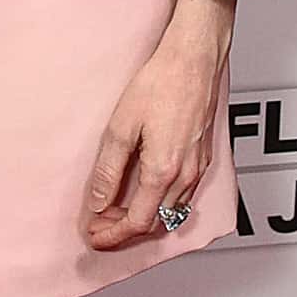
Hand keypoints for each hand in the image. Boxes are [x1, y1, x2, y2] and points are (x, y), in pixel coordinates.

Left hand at [81, 0, 232, 249]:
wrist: (194, 60)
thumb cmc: (160, 84)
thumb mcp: (121, 127)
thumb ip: (108, 169)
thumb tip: (97, 202)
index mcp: (163, 171)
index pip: (136, 222)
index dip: (112, 235)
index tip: (94, 236)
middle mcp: (185, 176)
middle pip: (154, 223)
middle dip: (124, 231)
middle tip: (99, 227)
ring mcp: (198, 168)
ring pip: (170, 213)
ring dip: (143, 220)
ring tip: (116, 213)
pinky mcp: (202, 158)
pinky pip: (183, 197)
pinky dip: (161, 206)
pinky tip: (145, 195)